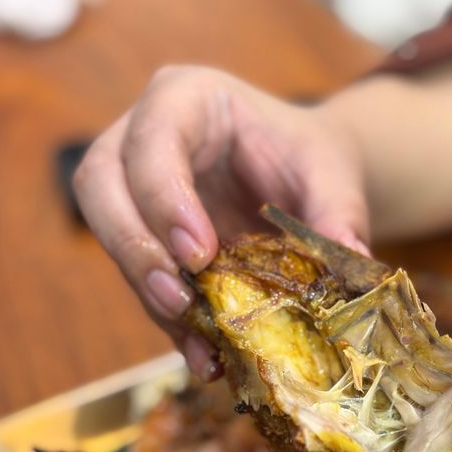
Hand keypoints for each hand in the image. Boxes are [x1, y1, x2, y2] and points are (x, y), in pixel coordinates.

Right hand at [73, 66, 368, 378]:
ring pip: (110, 234)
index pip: (154, 136)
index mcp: (190, 98)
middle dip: (135, 246)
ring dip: (148, 291)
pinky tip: (203, 354)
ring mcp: (136, 186)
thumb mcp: (333, 173)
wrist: (302, 176)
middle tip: (180, 299)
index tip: (197, 252)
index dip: (162, 195)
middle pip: (101, 183)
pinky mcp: (146, 234)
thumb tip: (350, 258)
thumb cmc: (310, 158)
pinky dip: (169, 318)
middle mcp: (146, 135)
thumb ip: (339, 210)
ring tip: (197, 341)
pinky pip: (141, 274)